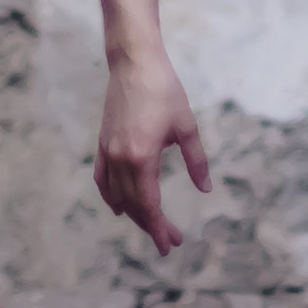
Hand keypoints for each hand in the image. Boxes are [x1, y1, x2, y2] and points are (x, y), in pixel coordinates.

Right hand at [96, 53, 213, 251]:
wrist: (134, 63)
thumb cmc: (164, 90)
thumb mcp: (187, 126)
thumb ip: (196, 161)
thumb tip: (205, 188)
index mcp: (141, 157)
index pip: (149, 205)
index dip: (159, 228)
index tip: (170, 244)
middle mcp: (120, 159)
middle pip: (133, 205)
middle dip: (152, 226)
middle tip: (171, 241)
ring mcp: (107, 151)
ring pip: (117, 196)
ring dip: (134, 214)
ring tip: (152, 225)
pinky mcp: (102, 143)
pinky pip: (103, 179)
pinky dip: (111, 196)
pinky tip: (120, 206)